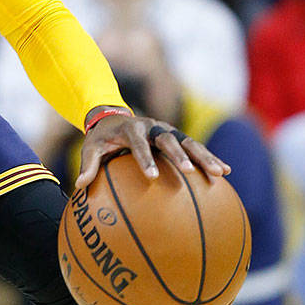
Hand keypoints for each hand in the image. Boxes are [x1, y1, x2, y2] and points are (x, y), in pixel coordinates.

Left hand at [74, 110, 230, 190]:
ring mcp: (167, 130)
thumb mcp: (91, 148)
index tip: (152, 176)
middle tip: (189, 172)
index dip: (145, 158)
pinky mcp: (177, 135)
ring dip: (204, 156)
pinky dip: (210, 157)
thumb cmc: (101, 139)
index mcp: (130, 129)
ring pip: (188, 142)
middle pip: (168, 139)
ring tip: (221, 173)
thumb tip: (79, 187)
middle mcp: (152, 126)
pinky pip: (195, 147)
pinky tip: (226, 172)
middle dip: (179, 155)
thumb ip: (87, 165)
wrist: (112, 117)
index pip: (138, 143)